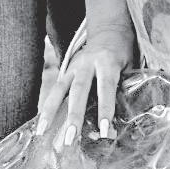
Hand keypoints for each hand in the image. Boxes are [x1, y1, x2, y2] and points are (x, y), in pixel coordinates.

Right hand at [36, 23, 132, 147]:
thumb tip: (120, 124)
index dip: (105, 109)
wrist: (109, 31)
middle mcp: (88, 63)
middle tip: (71, 138)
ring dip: (51, 111)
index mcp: (108, 62)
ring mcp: (74, 66)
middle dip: (74, 115)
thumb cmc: (122, 54)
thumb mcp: (129, 67)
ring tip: (42, 132)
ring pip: (60, 88)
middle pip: (79, 90)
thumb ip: (123, 89)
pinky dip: (47, 107)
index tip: (105, 130)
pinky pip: (55, 89)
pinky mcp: (66, 71)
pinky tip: (41, 124)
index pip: (106, 87)